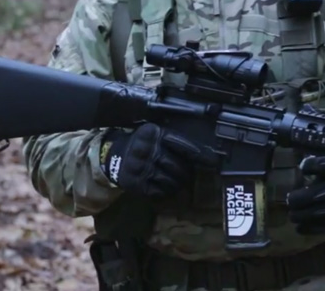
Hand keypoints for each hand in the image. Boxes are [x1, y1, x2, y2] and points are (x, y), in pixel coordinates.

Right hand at [100, 122, 218, 198]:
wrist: (111, 156)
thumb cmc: (142, 144)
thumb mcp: (154, 134)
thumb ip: (173, 140)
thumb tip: (203, 152)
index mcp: (152, 133)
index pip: (180, 143)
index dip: (198, 153)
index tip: (212, 161)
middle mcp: (144, 149)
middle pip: (175, 165)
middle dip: (186, 172)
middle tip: (189, 174)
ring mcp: (139, 168)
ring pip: (169, 180)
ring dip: (178, 183)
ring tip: (179, 182)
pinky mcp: (135, 184)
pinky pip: (158, 191)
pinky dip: (166, 191)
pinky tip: (167, 188)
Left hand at [286, 156, 324, 234]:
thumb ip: (316, 164)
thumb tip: (302, 169)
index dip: (312, 169)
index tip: (302, 172)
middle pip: (320, 194)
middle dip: (301, 199)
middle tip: (289, 201)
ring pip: (322, 213)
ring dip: (304, 216)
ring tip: (292, 216)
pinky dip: (312, 228)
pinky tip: (299, 228)